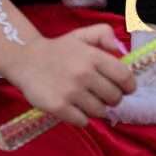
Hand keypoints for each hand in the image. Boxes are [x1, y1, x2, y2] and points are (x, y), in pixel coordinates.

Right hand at [5, 24, 136, 126]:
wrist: (26, 59)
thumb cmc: (59, 50)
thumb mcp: (82, 35)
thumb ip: (104, 34)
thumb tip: (118, 49)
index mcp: (93, 56)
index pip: (124, 77)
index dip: (129, 86)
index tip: (126, 89)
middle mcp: (84, 74)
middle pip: (114, 97)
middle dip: (112, 98)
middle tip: (103, 95)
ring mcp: (71, 92)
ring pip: (100, 111)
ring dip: (97, 109)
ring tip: (87, 101)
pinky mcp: (58, 107)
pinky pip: (83, 121)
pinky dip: (82, 118)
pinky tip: (75, 109)